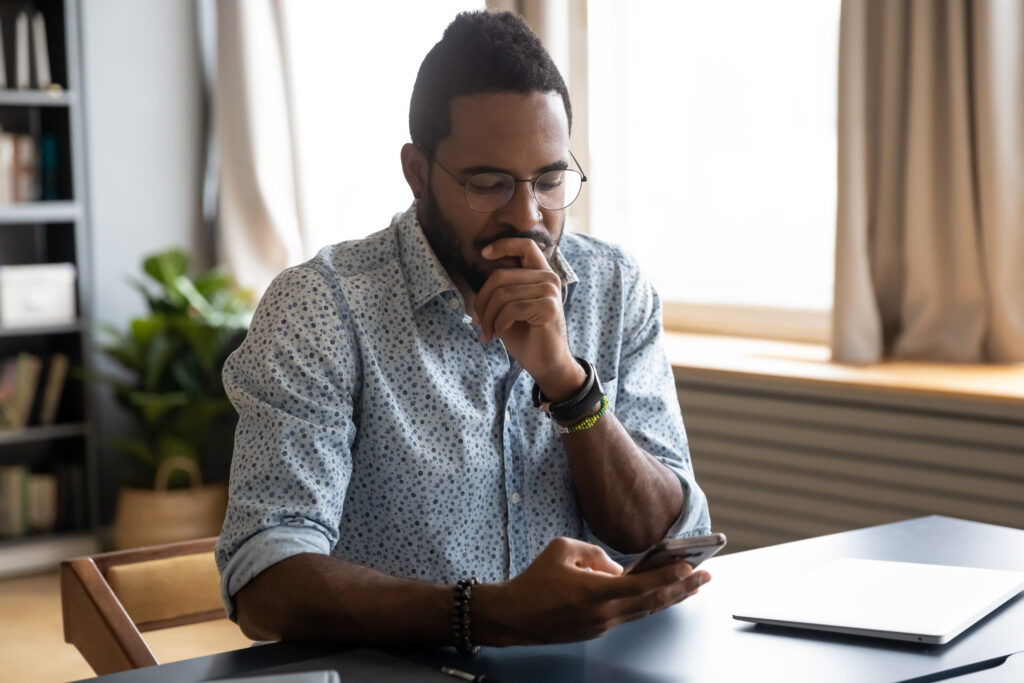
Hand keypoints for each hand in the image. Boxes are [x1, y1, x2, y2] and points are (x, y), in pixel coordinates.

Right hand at [473, 537, 709, 645]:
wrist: (513, 616)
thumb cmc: (534, 581)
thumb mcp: (563, 549)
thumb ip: (595, 553)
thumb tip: (616, 567)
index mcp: (595, 592)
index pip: (642, 585)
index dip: (669, 576)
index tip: (690, 566)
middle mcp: (604, 614)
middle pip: (652, 602)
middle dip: (683, 588)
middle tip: (706, 575)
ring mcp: (602, 626)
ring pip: (645, 611)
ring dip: (671, 597)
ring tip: (693, 585)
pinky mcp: (597, 630)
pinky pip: (631, 614)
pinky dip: (650, 603)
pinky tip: (660, 594)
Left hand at [474, 238, 583, 399]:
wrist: (546, 364)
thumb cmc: (526, 336)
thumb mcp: (509, 306)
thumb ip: (502, 287)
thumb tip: (482, 268)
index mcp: (541, 274)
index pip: (525, 245)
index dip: (503, 245)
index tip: (484, 254)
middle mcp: (549, 278)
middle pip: (500, 276)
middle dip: (482, 300)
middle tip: (478, 321)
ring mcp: (551, 292)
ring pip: (502, 294)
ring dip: (488, 317)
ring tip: (488, 332)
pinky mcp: (549, 308)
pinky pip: (511, 309)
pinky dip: (498, 324)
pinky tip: (499, 334)